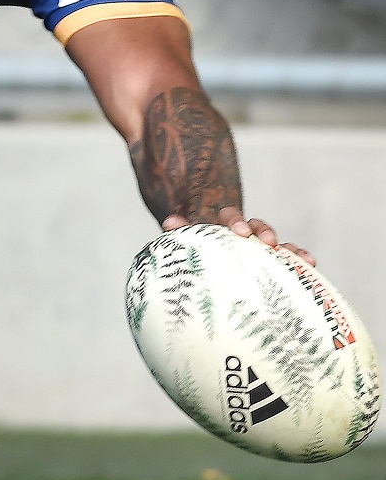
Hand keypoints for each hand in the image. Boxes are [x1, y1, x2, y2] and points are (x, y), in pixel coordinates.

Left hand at [163, 205, 313, 265]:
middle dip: (264, 230)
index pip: (229, 215)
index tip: (241, 232)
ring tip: (301, 258)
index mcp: (220, 225)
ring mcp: (257, 246)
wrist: (202, 257)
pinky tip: (310, 264)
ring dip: (287, 247)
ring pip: (276, 242)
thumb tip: (169, 222)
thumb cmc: (192, 251)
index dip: (236, 221)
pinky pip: (287, 257)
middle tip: (268, 242)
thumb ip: (180, 233)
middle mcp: (243, 232)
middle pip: (257, 225)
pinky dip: (298, 258)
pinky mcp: (270, 260)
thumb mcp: (186, 242)